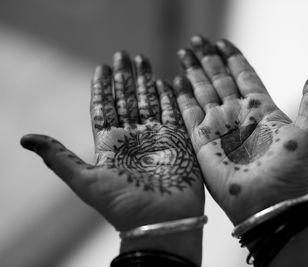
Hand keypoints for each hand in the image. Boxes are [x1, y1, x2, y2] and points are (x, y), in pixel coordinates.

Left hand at [20, 52, 203, 261]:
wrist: (160, 223)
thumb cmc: (123, 206)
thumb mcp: (85, 182)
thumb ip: (59, 158)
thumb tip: (25, 139)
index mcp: (110, 145)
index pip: (104, 109)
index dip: (102, 88)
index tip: (102, 67)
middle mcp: (132, 138)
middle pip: (127, 100)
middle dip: (125, 77)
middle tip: (123, 54)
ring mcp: (156, 139)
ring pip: (149, 102)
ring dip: (146, 81)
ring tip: (142, 59)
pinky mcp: (178, 142)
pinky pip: (173, 114)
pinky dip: (169, 98)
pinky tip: (164, 82)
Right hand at [174, 36, 307, 224]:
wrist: (270, 204)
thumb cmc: (292, 172)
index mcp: (261, 110)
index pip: (243, 76)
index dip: (232, 59)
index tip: (222, 42)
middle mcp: (237, 116)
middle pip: (219, 80)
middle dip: (208, 60)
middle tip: (196, 40)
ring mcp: (218, 128)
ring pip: (202, 92)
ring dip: (192, 73)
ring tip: (183, 54)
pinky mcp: (201, 143)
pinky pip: (188, 115)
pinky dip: (180, 98)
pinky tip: (174, 82)